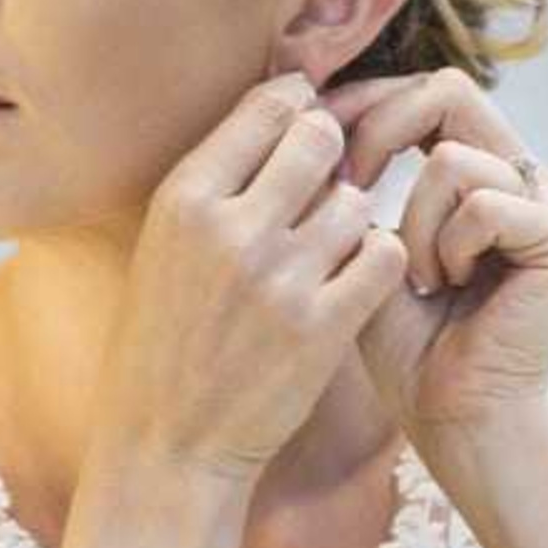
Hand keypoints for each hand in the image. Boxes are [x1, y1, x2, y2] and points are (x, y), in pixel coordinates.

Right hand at [91, 72, 409, 481]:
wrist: (166, 441)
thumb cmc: (164, 335)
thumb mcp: (165, 243)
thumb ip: (220, 180)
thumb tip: (288, 106)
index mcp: (183, 199)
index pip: (268, 107)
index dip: (299, 109)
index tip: (303, 128)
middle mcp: (229, 230)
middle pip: (320, 138)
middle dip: (332, 155)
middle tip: (325, 185)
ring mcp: (278, 279)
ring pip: (357, 200)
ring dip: (353, 218)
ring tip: (328, 248)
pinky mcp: (322, 328)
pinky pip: (384, 256)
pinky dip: (377, 262)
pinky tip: (352, 281)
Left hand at [320, 68, 547, 450]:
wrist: (451, 418)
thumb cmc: (404, 347)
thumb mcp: (360, 250)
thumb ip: (350, 187)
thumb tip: (313, 118)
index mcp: (481, 172)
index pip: (428, 92)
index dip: (368, 100)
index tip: (317, 135)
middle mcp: (522, 177)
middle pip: (450, 90)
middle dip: (380, 131)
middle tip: (347, 186)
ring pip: (453, 159)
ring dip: (414, 222)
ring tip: (421, 278)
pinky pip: (484, 203)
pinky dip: (448, 247)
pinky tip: (448, 289)